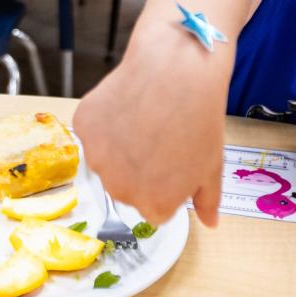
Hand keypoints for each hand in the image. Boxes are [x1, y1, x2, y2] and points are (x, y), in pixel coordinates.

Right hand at [73, 67, 225, 227]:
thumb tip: (211, 224)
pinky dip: (104, 122)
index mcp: (154, 205)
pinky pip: (92, 130)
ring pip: (107, 158)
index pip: (154, 205)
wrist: (176, 72)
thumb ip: (208, 201)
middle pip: (126, 185)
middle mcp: (120, 189)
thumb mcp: (213, 166)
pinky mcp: (83, 127)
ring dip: (119, 145)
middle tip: (158, 137)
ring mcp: (97, 158)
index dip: (164, 182)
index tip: (172, 159)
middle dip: (139, 167)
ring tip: (142, 118)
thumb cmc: (199, 119)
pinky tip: (126, 104)